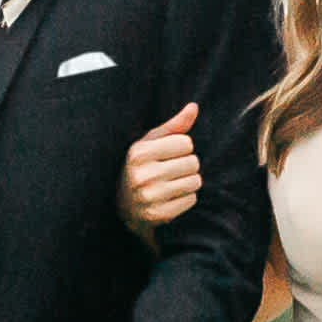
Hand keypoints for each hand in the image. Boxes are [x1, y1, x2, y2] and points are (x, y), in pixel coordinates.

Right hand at [116, 102, 201, 231]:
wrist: (125, 207)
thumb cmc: (143, 167)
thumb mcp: (151, 143)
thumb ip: (174, 126)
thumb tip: (194, 107)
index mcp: (138, 153)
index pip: (186, 143)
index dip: (182, 148)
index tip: (168, 154)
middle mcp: (142, 175)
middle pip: (193, 162)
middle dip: (187, 165)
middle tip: (171, 171)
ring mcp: (149, 197)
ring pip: (195, 181)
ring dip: (189, 182)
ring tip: (172, 184)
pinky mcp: (158, 214)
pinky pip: (192, 199)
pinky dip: (186, 198)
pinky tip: (171, 198)